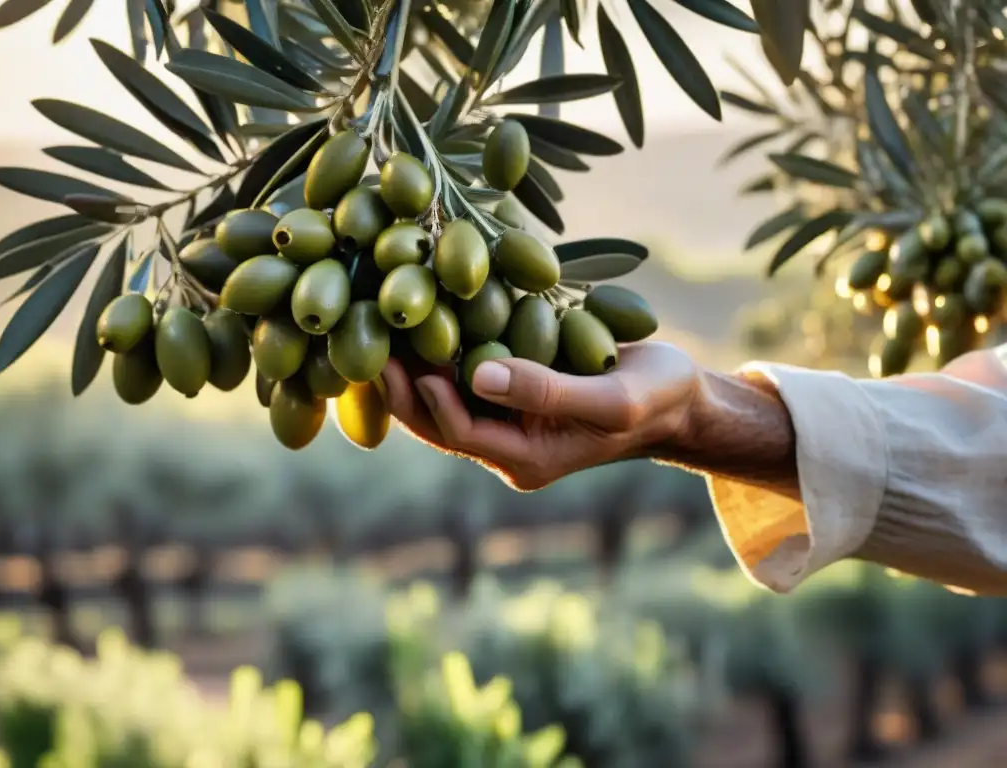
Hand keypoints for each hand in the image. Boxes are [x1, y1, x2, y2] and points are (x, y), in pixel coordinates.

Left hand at [379, 341, 701, 490]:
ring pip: (445, 400)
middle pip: (438, 421)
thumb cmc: (655, 400)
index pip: (462, 432)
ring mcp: (509, 422)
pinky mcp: (513, 395)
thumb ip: (547, 392)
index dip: (430, 399)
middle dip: (402, 386)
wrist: (679, 401)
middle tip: (367, 341)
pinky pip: (465, 379)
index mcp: (528, 459)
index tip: (404, 359)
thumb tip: (476, 374)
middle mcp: (509, 446)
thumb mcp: (611, 399)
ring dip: (413, 366)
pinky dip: (442, 351)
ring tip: (379, 324)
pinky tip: (421, 315)